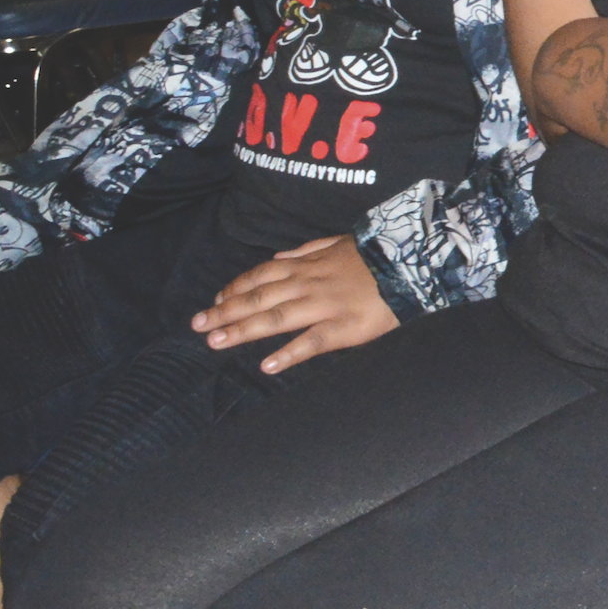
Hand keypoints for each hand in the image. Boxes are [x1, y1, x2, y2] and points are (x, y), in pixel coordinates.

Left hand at [192, 235, 399, 372]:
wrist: (409, 263)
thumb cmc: (374, 255)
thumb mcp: (336, 242)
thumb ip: (304, 252)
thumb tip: (275, 260)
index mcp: (305, 266)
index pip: (260, 277)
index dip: (235, 289)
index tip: (215, 300)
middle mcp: (307, 285)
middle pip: (258, 299)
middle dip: (225, 312)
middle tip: (198, 325)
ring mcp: (323, 307)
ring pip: (275, 319)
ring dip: (242, 330)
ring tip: (216, 342)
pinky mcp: (343, 328)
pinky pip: (311, 342)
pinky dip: (288, 354)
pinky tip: (267, 366)